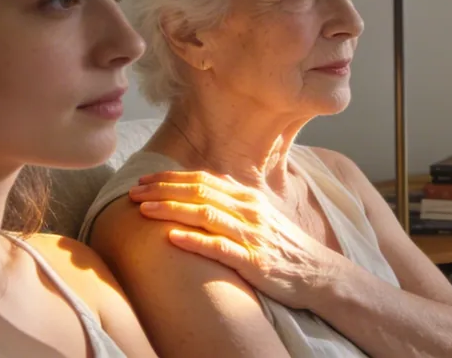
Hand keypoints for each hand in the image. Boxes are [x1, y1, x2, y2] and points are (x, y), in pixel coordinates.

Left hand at [129, 170, 341, 310]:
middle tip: (133, 192)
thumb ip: (231, 205)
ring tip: (143, 210)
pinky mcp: (254, 261)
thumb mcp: (258, 218)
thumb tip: (201, 193)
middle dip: (163, 190)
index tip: (143, 180)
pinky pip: (219, 248)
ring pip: (205, 214)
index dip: (170, 178)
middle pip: (199, 191)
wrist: (319, 274)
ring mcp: (252, 234)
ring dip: (171, 209)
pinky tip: (171, 238)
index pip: (202, 179)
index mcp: (247, 197)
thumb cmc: (283, 248)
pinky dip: (193, 241)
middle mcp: (248, 210)